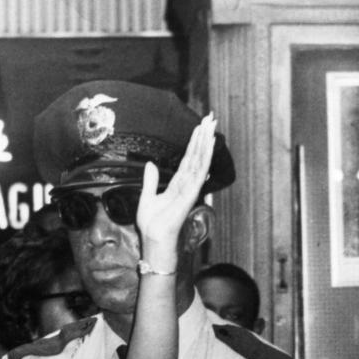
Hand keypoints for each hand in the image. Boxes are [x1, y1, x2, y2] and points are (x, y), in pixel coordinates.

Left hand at [136, 114, 217, 266]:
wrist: (153, 241)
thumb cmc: (151, 226)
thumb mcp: (146, 198)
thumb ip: (150, 181)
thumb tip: (150, 164)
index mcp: (176, 185)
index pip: (188, 160)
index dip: (193, 143)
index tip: (199, 127)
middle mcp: (186, 185)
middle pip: (197, 156)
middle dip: (203, 137)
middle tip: (211, 117)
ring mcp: (190, 189)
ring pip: (200, 160)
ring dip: (206, 141)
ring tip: (211, 124)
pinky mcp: (191, 194)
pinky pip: (199, 172)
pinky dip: (205, 157)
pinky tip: (209, 143)